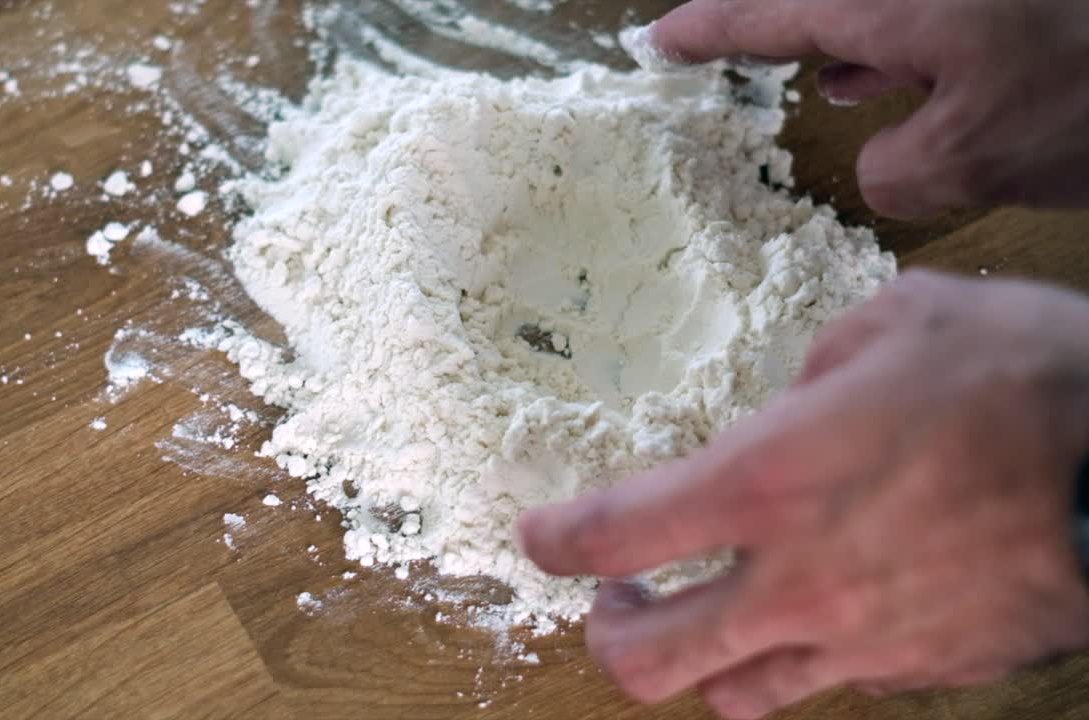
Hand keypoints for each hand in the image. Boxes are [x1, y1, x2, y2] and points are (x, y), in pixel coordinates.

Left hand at [517, 270, 1088, 718]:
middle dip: (607, 635)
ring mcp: (857, 642)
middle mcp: (794, 581)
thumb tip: (795, 401)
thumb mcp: (902, 322)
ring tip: (701, 616)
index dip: (556, 539)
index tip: (537, 534)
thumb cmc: (1028, 381)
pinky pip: (824, 684)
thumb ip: (817, 365)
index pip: (615, 533)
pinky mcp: (920, 671)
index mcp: (767, 483)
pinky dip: (792, 659)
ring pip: (730, 696)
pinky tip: (811, 615)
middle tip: (616, 595)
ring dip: (695, 661)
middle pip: (646, 660)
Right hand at [632, 0, 1088, 218]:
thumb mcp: (969, 160)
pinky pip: (907, 17)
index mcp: (892, 7)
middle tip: (711, 47)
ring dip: (821, 34)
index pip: (771, 13)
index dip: (708, 31)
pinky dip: (879, 44)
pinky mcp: (993, 13)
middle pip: (814, 1)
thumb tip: (885, 159)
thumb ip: (894, 170)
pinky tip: (870, 80)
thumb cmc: (1086, 100)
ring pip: (862, 11)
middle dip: (761, 23)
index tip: (657, 42)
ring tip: (787, 66)